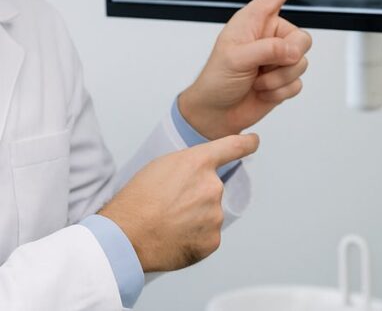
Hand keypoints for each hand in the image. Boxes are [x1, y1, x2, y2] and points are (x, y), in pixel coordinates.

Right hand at [98, 133, 258, 271]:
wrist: (127, 236)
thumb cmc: (137, 201)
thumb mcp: (160, 166)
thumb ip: (188, 167)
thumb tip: (199, 177)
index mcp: (198, 162)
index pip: (233, 147)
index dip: (246, 144)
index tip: (254, 142)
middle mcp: (212, 186)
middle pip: (212, 188)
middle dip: (196, 196)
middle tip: (170, 205)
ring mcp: (215, 215)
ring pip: (209, 213)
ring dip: (194, 218)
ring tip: (167, 223)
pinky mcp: (213, 240)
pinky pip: (208, 235)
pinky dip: (194, 237)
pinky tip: (174, 237)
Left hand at [178, 0, 325, 139]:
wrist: (216, 113)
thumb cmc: (216, 79)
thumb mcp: (236, 58)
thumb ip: (267, 50)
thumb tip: (294, 50)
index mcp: (255, 19)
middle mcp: (270, 34)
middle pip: (303, 38)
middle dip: (286, 57)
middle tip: (261, 67)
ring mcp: (278, 57)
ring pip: (302, 62)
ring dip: (279, 79)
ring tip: (256, 81)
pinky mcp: (284, 79)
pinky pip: (299, 83)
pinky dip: (280, 92)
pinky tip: (262, 92)